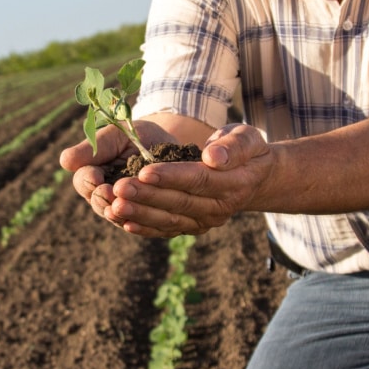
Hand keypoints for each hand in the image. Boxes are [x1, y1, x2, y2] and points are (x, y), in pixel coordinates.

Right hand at [59, 118, 177, 224]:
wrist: (168, 144)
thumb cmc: (135, 136)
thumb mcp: (114, 136)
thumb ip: (92, 148)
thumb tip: (65, 161)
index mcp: (94, 174)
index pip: (83, 181)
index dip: (88, 180)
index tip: (95, 177)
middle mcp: (106, 195)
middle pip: (98, 203)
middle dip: (103, 199)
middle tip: (110, 194)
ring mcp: (125, 208)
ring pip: (118, 216)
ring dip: (120, 213)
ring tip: (122, 207)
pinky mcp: (145, 217)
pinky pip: (140, 225)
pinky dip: (139, 224)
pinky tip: (138, 222)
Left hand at [106, 124, 274, 237]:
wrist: (255, 177)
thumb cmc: (247, 150)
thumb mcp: (247, 138)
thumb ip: (234, 146)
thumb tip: (213, 156)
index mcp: (234, 183)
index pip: (198, 179)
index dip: (170, 177)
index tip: (143, 171)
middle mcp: (220, 208)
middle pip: (179, 202)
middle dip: (147, 196)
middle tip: (118, 188)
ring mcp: (206, 221)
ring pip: (170, 220)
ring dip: (140, 214)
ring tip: (113, 206)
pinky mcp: (193, 226)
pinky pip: (167, 230)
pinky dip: (145, 228)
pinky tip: (123, 222)